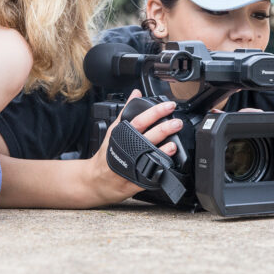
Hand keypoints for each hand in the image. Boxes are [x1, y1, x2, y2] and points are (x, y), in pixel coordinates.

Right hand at [88, 89, 182, 204]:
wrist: (95, 181)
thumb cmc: (107, 154)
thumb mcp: (114, 130)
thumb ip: (126, 111)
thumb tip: (136, 92)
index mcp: (123, 135)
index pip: (140, 120)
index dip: (155, 112)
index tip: (169, 106)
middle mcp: (128, 149)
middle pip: (147, 137)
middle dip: (164, 129)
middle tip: (177, 123)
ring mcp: (132, 166)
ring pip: (150, 157)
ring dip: (163, 150)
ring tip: (174, 144)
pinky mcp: (136, 180)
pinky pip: (150, 175)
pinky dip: (160, 169)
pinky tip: (168, 164)